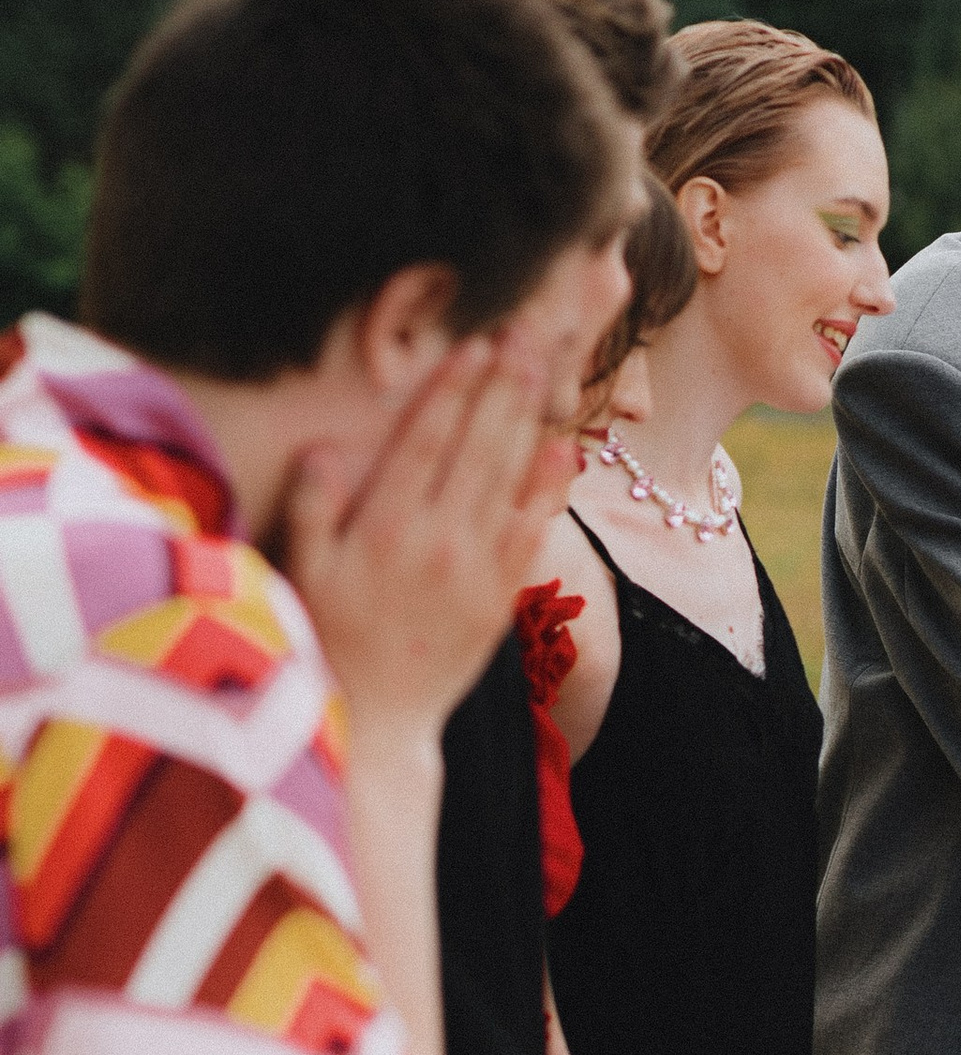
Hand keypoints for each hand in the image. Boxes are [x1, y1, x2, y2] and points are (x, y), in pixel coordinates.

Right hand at [284, 333, 574, 743]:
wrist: (380, 721)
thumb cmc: (329, 642)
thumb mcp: (302, 576)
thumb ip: (312, 509)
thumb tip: (323, 449)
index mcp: (384, 530)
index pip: (424, 442)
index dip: (451, 390)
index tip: (473, 346)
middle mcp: (438, 542)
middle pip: (478, 446)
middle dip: (502, 385)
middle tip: (524, 333)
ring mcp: (477, 568)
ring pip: (510, 477)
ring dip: (528, 417)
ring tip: (542, 366)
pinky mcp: (503, 594)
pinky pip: (533, 530)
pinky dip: (550, 487)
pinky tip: (563, 447)